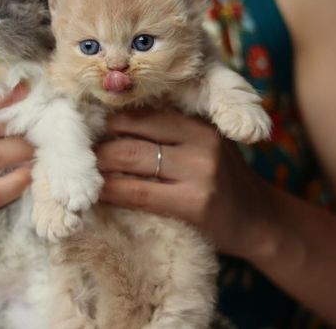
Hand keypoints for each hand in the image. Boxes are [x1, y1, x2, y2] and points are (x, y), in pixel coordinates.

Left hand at [96, 110, 279, 259]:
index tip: (84, 129)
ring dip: (97, 166)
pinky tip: (96, 194)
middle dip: (96, 142)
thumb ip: (169, 135)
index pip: (141, 113)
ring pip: (129, 159)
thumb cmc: (223, 181)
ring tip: (78, 171)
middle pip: (131, 133)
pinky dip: (111, 192)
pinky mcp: (194, 203)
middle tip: (73, 151)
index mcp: (199, 123)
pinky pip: (138, 193)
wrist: (261, 222)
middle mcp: (200, 141)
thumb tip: (110, 129)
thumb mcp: (204, 146)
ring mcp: (199, 172)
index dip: (108, 120)